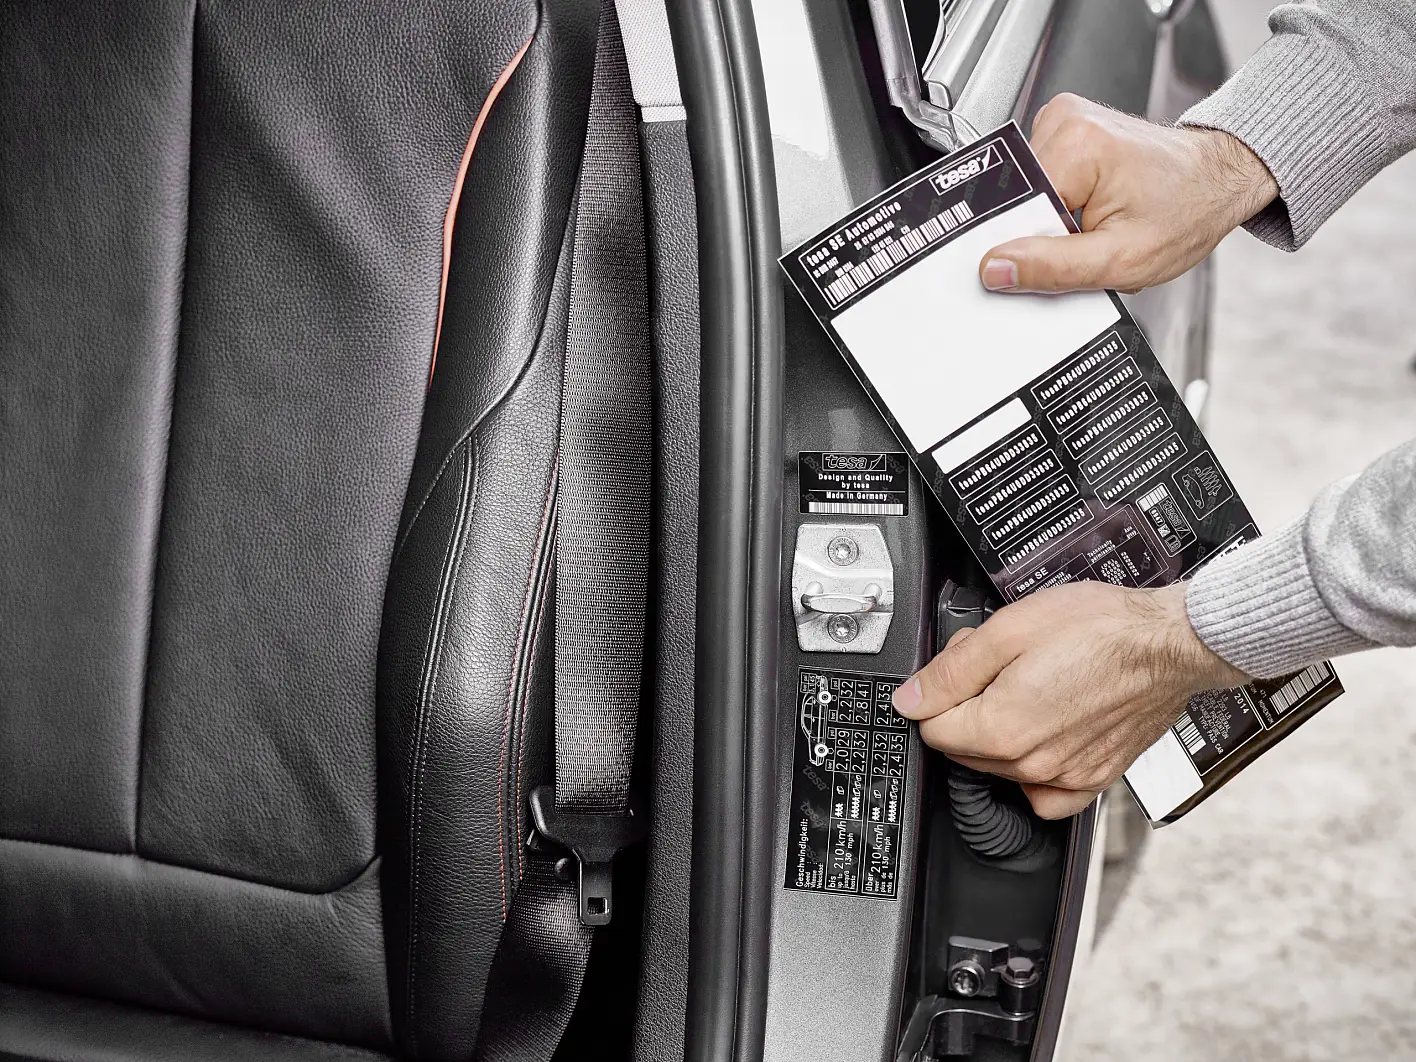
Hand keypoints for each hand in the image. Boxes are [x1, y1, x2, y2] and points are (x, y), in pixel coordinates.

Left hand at [892, 581, 1248, 818]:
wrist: (1168, 643)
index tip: (963, 668)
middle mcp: (1032, 763)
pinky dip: (1035, 774)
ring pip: (1000, 767)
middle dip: (969, 707)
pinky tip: (1042, 738)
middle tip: (1002, 668)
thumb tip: (910, 699)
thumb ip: (950, 670)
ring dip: (1001, 731)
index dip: (940, 691)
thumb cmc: (1100, 628)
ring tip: (1031, 686)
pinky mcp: (1095, 779)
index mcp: (1003, 727)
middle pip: (964, 748)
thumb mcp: (1008, 629)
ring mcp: (1066, 777)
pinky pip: (1047, 797)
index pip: (932, 727)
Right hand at [978, 93, 1277, 293]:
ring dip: (1049, 223)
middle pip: (1016, 201)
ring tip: (1091, 225)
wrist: (1218, 179)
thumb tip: (995, 267)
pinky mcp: (1064, 131)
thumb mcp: (1122, 259)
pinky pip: (1036, 183)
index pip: (1014, 211)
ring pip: (1024, 195)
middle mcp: (1065, 122)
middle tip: (1086, 244)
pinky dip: (1055, 208)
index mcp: (1077, 146)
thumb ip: (1053, 267)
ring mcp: (1063, 121)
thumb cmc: (1187, 210)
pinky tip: (1086, 209)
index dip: (1030, 249)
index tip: (1057, 263)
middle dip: (1041, 236)